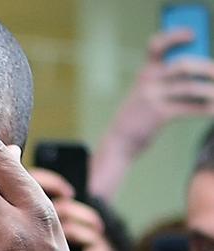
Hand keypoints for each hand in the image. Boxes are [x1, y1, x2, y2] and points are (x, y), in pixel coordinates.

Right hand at [90, 30, 213, 198]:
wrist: (120, 140)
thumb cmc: (140, 116)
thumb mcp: (147, 93)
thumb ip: (168, 81)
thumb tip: (202, 74)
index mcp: (145, 72)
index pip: (156, 45)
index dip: (174, 36)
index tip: (193, 35)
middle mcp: (147, 80)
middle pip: (183, 64)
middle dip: (206, 67)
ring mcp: (152, 96)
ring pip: (190, 86)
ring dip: (210, 90)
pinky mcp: (158, 113)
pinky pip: (188, 107)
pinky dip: (204, 109)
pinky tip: (213, 111)